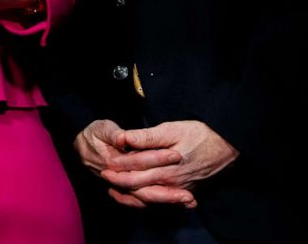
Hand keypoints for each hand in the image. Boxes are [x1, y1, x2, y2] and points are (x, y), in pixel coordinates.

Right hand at [74, 120, 191, 209]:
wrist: (79, 148)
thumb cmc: (93, 135)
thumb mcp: (101, 128)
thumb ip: (114, 133)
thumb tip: (123, 139)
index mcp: (113, 161)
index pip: (138, 160)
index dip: (158, 157)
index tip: (177, 155)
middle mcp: (117, 177)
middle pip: (144, 187)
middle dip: (168, 192)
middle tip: (189, 194)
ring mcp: (121, 186)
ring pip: (145, 198)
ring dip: (167, 201)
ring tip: (189, 201)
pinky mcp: (126, 189)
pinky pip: (143, 202)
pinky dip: (161, 204)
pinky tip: (177, 205)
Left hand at [100, 121, 237, 208]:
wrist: (226, 146)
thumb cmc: (198, 134)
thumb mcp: (172, 130)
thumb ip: (147, 137)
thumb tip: (124, 138)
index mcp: (165, 167)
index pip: (135, 173)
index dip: (118, 171)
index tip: (104, 166)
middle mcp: (171, 182)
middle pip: (140, 188)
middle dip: (121, 184)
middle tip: (105, 177)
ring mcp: (179, 189)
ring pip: (150, 197)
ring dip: (132, 196)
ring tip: (116, 191)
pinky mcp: (185, 191)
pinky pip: (163, 200)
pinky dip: (148, 200)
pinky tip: (138, 196)